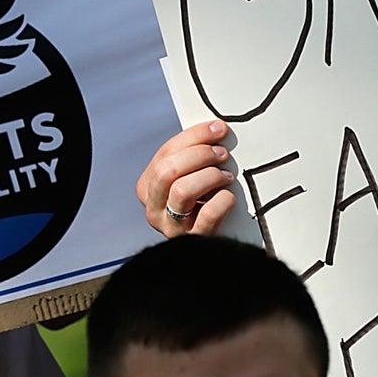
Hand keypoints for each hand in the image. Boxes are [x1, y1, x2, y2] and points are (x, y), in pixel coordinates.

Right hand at [136, 120, 235, 235]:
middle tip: (221, 154)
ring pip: (182, 191)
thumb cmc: (202, 204)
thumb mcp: (189, 179)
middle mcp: (154, 208)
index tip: (218, 129)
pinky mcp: (193, 242)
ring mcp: (171, 227)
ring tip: (226, 176)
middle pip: (167, 171)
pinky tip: (229, 197)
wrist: (211, 247)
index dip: (194, 137)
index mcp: (148, 187)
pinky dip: (223, 201)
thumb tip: (216, 130)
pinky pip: (207, 215)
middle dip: (199, 155)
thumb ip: (193, 158)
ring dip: (210, 176)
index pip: (165, 154)